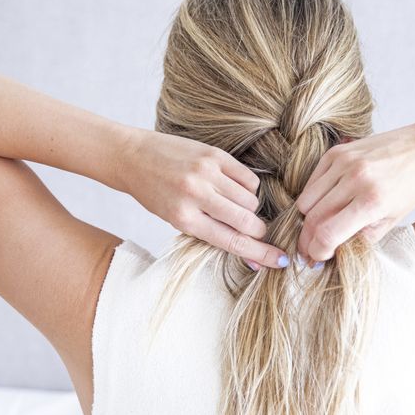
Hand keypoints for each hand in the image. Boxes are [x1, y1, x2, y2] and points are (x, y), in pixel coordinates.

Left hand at [116, 127, 288, 269]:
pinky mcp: (215, 154)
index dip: (260, 253)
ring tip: (230, 204)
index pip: (232, 242)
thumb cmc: (156, 195)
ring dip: (249, 207)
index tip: (280, 260)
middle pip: (247, 220)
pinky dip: (248, 188)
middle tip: (257, 231)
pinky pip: (248, 178)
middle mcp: (197, 195)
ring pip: (251, 199)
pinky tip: (232, 188)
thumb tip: (249, 256)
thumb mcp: (177, 220)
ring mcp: (207, 172)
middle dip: (258, 230)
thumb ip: (212, 234)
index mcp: (185, 219)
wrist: (134, 157)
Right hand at [294, 125, 414, 263]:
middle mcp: (355, 180)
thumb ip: (361, 238)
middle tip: (309, 250)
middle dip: (308, 240)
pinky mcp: (336, 152)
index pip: (328, 234)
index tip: (318, 258)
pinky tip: (323, 205)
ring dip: (308, 219)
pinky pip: (310, 182)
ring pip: (305, 201)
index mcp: (372, 202)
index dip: (318, 251)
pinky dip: (312, 198)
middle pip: (313, 219)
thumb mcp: (391, 221)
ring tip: (317, 227)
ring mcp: (343, 163)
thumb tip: (332, 251)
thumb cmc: (410, 187)